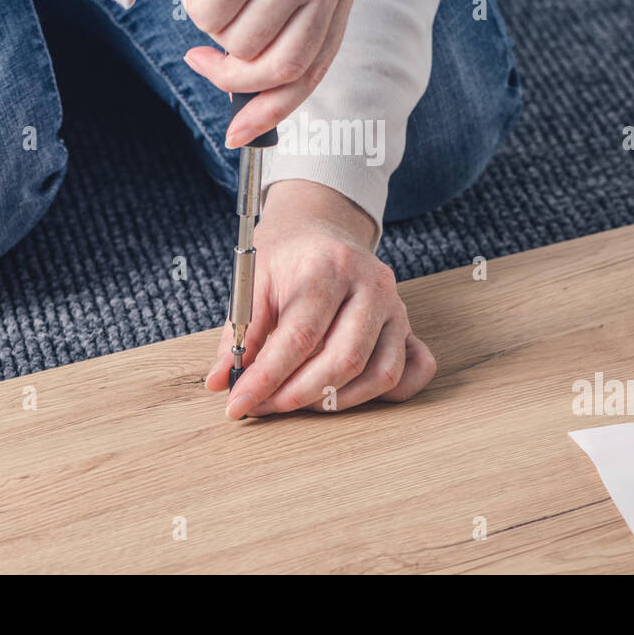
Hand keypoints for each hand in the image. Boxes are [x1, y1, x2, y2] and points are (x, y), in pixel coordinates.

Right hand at [171, 0, 360, 146]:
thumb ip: (281, 23)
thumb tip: (253, 98)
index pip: (314, 68)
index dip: (275, 109)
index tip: (240, 134)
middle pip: (281, 68)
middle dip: (233, 80)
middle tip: (200, 62)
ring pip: (238, 43)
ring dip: (210, 22)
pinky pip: (208, 15)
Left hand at [205, 180, 436, 416]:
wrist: (320, 227)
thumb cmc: (286, 257)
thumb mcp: (253, 283)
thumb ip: (238, 335)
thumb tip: (220, 383)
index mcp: (328, 266)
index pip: (299, 336)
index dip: (267, 378)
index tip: (238, 404)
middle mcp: (369, 284)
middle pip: (344, 360)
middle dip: (299, 395)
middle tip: (266, 408)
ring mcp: (395, 305)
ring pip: (380, 373)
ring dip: (336, 401)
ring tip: (298, 402)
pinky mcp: (408, 324)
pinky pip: (413, 371)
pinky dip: (386, 394)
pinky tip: (348, 395)